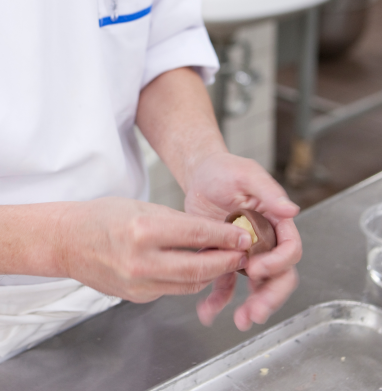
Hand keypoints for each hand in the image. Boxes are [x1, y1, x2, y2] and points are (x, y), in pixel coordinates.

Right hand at [56, 197, 254, 302]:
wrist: (68, 241)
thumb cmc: (101, 217)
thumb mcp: (140, 207)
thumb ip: (175, 221)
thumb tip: (208, 232)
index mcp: (143, 230)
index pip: (197, 233)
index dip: (225, 236)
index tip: (243, 236)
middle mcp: (141, 261)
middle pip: (200, 267)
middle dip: (227, 261)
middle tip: (242, 254)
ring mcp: (138, 284)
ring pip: (190, 284)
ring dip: (211, 274)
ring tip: (223, 261)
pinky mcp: (137, 297)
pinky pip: (171, 289)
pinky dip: (187, 280)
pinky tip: (194, 268)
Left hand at [184, 152, 301, 330]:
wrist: (200, 175)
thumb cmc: (225, 170)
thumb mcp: (247, 175)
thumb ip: (269, 191)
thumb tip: (292, 209)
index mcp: (276, 222)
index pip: (289, 249)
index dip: (278, 263)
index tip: (257, 268)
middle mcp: (265, 241)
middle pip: (278, 276)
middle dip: (270, 297)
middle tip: (255, 312)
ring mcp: (244, 253)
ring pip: (255, 286)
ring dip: (250, 305)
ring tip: (240, 320)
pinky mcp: (223, 259)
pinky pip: (225, 284)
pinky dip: (218, 300)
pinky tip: (208, 311)